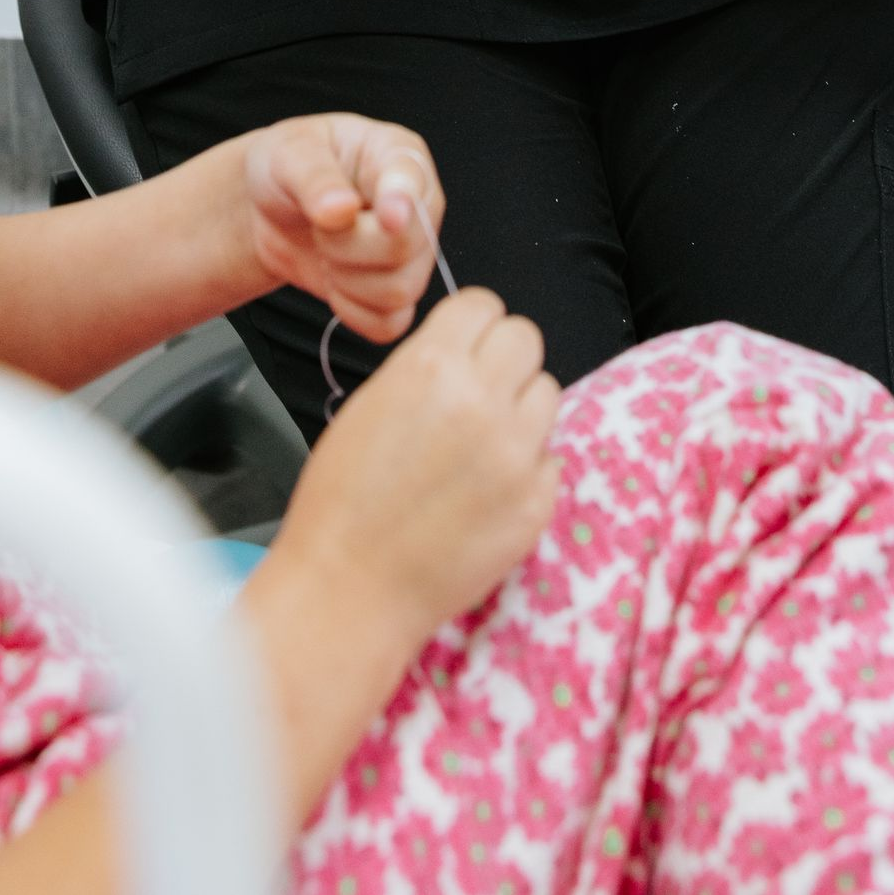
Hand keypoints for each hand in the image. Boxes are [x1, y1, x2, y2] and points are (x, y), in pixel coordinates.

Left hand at [240, 115, 442, 342]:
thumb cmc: (289, 165)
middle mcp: (417, 205)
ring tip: (326, 250)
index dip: (403, 202)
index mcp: (398, 154)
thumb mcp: (290, 152)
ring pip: (399, 291)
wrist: (271, 208)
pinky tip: (334, 282)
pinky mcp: (396, 294)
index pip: (414, 181)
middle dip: (346, 245)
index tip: (387, 216)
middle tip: (320, 226)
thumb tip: (340, 209)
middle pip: (405, 246)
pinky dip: (352, 312)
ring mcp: (413, 253)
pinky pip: (389, 323)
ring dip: (346, 279)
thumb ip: (315, 178)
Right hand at [274, 289, 561, 647]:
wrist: (349, 589)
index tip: (468, 344)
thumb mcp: (371, 403)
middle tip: (480, 389)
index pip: (484, 305)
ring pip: (547, 392)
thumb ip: (427, 367)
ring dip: (521, 408)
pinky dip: (526, 468)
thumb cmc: (343, 502)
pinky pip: (550, 458)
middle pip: (526, 338)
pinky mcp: (538, 503)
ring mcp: (517, 454)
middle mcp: (483, 400)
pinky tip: (487, 490)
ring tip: (483, 443)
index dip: (473, 325)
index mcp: (433, 366)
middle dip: (503, 358)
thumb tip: (464, 352)